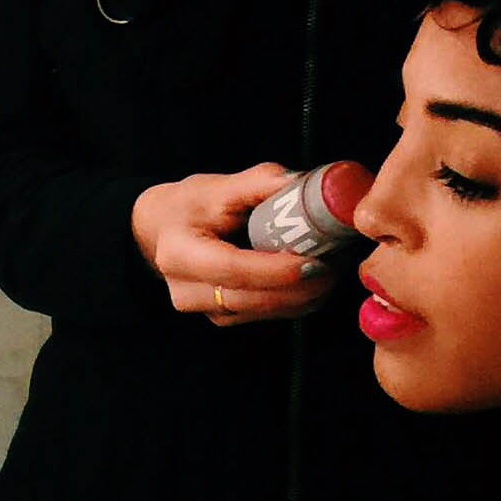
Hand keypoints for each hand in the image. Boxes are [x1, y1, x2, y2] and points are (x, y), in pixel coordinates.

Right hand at [131, 165, 335, 326]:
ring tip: (334, 262)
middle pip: (255, 298)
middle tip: (338, 258)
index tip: (316, 260)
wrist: (161, 231)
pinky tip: (316, 276)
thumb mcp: (216, 187)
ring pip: (269, 311)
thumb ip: (259, 183)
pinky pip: (271, 315)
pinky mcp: (225, 318)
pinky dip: (299, 298)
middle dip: (303, 284)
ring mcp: (206, 310)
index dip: (276, 270)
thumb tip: (305, 182)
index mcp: (179, 254)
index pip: (232, 269)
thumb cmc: (187, 207)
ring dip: (308, 292)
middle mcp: (188, 291)